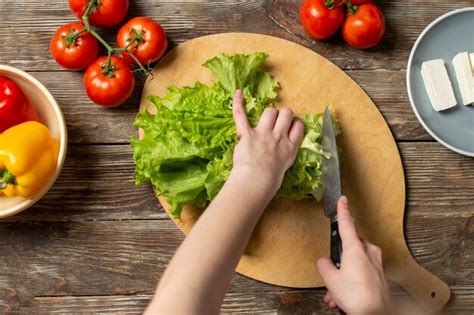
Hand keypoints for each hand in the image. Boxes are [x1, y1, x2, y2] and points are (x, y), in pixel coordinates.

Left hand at [231, 90, 303, 193]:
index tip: (291, 126)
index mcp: (290, 147)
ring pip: (270, 111)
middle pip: (286, 114)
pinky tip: (238, 93)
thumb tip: (278, 158)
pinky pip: (241, 114)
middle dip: (283, 115)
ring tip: (265, 119)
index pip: (298, 126)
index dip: (295, 123)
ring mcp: (262, 133)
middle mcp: (279, 136)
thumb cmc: (270, 182)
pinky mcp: (246, 134)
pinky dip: (238, 103)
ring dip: (268, 113)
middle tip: (277, 122)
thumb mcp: (284, 169)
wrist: (256, 181)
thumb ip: (284, 157)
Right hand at [316, 196, 392, 314]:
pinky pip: (362, 273)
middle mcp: (368, 253)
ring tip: (336, 293)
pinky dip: (352, 283)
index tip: (343, 199)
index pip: (347, 223)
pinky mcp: (380, 275)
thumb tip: (324, 262)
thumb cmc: (357, 296)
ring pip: (354, 264)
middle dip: (338, 262)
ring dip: (343, 277)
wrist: (375, 313)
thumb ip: (324, 265)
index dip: (343, 210)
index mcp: (355, 248)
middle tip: (331, 275)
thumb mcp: (330, 279)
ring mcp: (376, 264)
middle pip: (349, 249)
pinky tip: (344, 297)